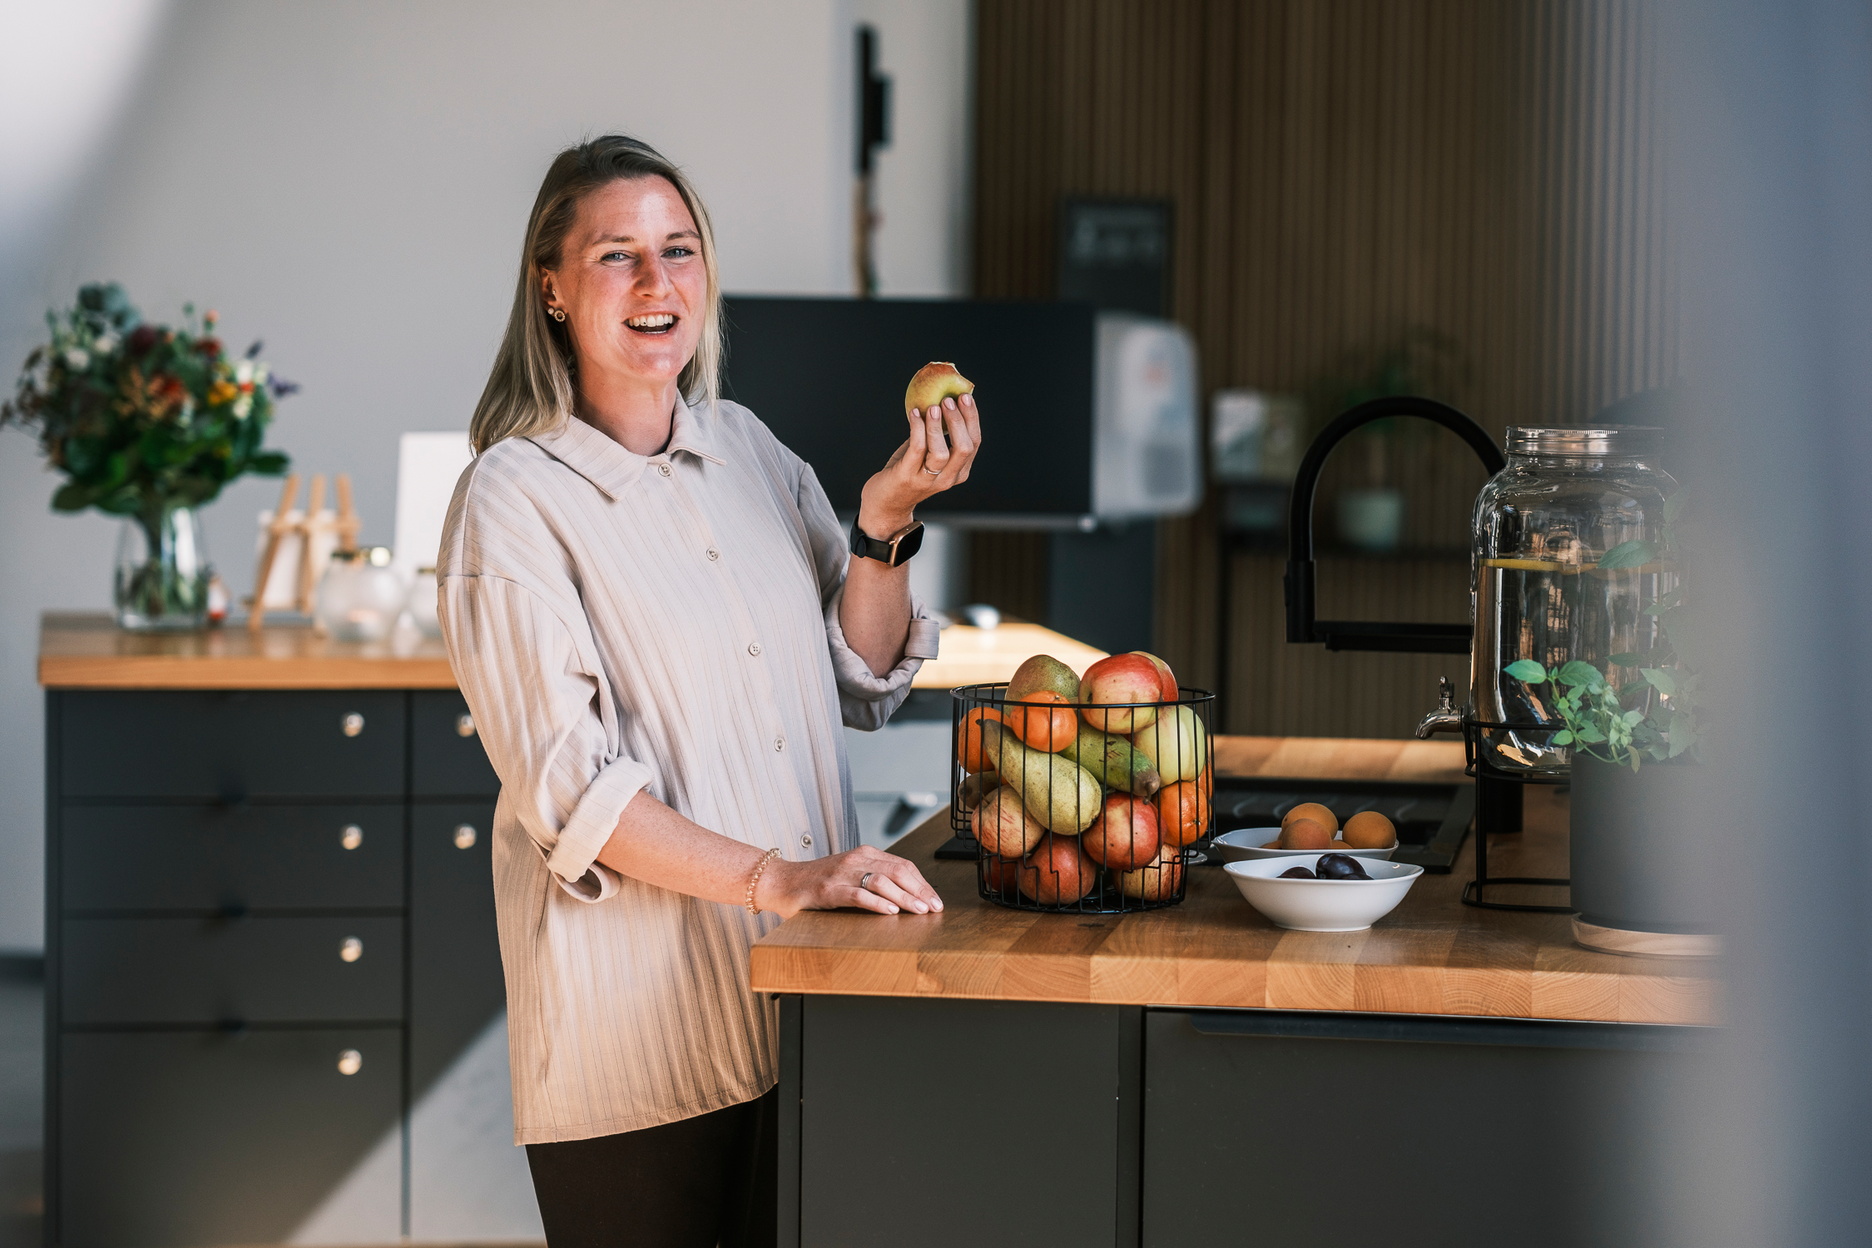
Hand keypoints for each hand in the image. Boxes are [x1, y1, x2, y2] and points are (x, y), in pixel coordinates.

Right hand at [755, 844, 943, 918]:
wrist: (781, 882)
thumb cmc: (817, 882)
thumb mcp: (850, 875)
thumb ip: (874, 879)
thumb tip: (909, 896)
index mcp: (864, 854)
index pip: (903, 866)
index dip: (923, 883)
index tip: (936, 900)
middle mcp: (855, 860)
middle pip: (897, 871)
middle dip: (920, 890)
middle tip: (934, 907)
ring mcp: (841, 874)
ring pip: (881, 881)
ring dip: (905, 897)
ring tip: (919, 910)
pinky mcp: (828, 890)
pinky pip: (857, 895)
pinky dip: (877, 903)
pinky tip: (891, 911)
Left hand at [856, 394, 981, 535]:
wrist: (885, 504)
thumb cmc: (907, 473)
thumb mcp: (928, 455)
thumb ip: (936, 434)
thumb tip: (939, 399)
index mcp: (958, 472)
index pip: (974, 443)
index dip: (972, 418)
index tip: (965, 397)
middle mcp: (947, 478)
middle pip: (964, 448)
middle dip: (960, 420)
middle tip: (949, 400)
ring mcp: (927, 480)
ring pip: (942, 453)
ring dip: (938, 427)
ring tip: (933, 407)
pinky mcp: (907, 477)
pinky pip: (917, 450)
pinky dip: (917, 429)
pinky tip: (914, 414)